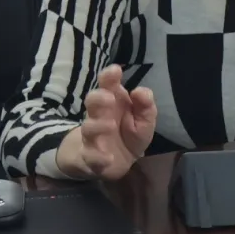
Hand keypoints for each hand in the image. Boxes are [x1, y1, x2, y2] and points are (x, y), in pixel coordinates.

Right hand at [67, 65, 156, 180]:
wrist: (117, 162)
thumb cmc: (129, 133)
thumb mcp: (144, 119)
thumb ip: (145, 105)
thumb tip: (139, 91)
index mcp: (113, 101)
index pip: (107, 84)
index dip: (109, 76)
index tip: (115, 71)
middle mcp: (99, 115)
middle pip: (91, 101)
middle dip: (98, 98)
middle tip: (110, 98)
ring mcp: (93, 136)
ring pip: (89, 128)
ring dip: (98, 126)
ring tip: (111, 125)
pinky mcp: (90, 157)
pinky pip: (90, 157)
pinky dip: (98, 157)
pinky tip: (108, 157)